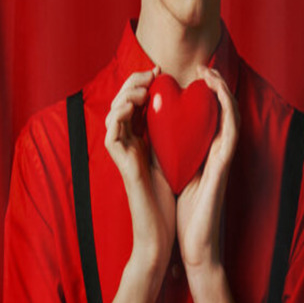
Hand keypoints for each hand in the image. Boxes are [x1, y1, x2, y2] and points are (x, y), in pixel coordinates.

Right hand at [104, 67, 175, 269]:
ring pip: (112, 114)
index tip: (161, 71)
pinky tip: (134, 106)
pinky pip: (111, 135)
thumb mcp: (176, 158)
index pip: (135, 102)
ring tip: (143, 85)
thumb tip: (192, 111)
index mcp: (140, 140)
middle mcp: (128, 144)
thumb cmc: (170, 199)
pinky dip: (119, 116)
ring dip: (126, 94)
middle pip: (121, 103)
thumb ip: (175, 135)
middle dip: (134, 82)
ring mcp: (122, 154)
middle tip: (152, 72)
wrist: (162, 231)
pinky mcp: (121, 165)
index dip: (143, 82)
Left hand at [176, 65, 239, 272]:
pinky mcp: (225, 166)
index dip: (204, 94)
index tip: (190, 77)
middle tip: (202, 67)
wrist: (195, 246)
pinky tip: (219, 94)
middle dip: (216, 86)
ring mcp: (224, 159)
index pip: (209, 116)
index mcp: (206, 154)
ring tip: (210, 73)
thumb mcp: (173, 176)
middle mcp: (219, 153)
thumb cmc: (184, 216)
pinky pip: (231, 131)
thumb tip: (156, 136)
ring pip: (231, 115)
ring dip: (223, 91)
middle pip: (223, 111)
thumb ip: (172, 155)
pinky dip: (227, 109)